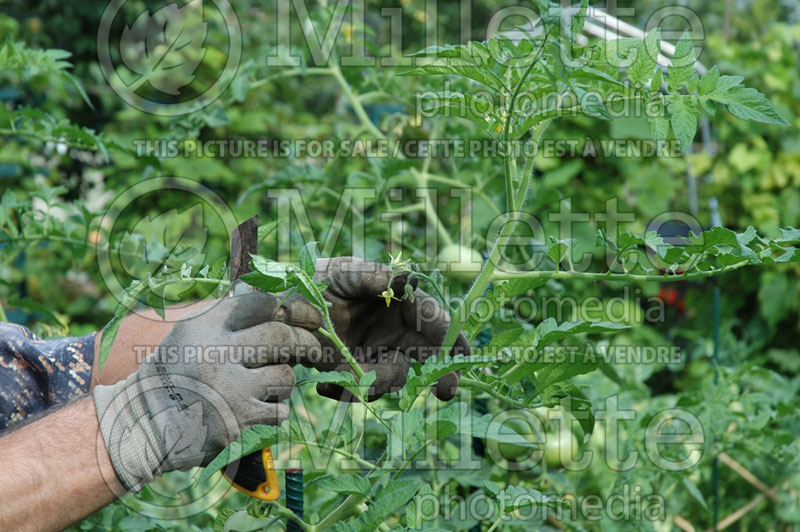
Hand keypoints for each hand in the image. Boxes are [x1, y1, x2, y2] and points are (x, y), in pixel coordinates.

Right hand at [93, 291, 321, 491]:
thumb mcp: (191, 334)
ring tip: (266, 387)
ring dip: (284, 382)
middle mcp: (217, 353)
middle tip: (312, 349)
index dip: (287, 308)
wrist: (145, 425)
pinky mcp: (238, 423)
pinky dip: (275, 411)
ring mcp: (229, 390)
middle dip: (305, 342)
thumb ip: (228, 318)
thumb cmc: (175, 375)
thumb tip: (280, 303)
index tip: (296, 316)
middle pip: (282, 337)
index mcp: (206, 326)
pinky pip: (280, 411)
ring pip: (285, 377)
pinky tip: (258, 411)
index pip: (262, 303)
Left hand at [309, 257, 469, 401]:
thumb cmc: (317, 279)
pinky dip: (345, 391)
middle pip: (428, 357)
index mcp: (401, 302)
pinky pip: (361, 390)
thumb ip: (373, 276)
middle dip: (440, 374)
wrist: (282, 307)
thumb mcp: (343, 271)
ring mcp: (377, 355)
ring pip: (394, 378)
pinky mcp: (355, 374)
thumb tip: (408, 280)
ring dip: (375, 382)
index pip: (433, 317)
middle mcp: (396, 331)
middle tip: (446, 390)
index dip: (451, 335)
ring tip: (339, 375)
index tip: (460, 354)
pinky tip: (323, 385)